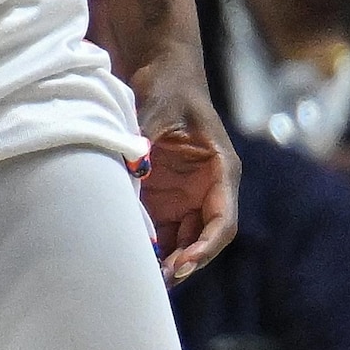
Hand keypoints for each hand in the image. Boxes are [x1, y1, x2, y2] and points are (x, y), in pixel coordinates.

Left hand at [129, 49, 240, 278]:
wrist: (161, 66)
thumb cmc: (169, 83)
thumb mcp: (157, 109)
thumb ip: (143, 143)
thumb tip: (131, 176)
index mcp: (221, 171)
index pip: (223, 221)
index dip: (205, 247)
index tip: (182, 264)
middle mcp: (207, 189)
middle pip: (201, 240)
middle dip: (181, 263)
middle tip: (153, 284)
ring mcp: (185, 195)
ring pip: (179, 241)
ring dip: (162, 259)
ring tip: (136, 278)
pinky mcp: (163, 195)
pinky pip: (158, 229)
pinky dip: (145, 245)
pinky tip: (125, 257)